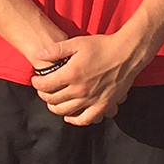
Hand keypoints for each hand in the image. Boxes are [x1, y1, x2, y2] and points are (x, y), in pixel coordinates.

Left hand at [30, 34, 145, 126]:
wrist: (127, 54)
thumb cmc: (102, 46)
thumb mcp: (77, 43)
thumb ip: (56, 50)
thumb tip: (39, 55)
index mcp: (71, 74)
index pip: (45, 85)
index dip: (36, 84)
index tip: (36, 80)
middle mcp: (80, 89)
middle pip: (53, 99)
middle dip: (44, 95)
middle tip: (43, 90)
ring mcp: (91, 99)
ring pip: (65, 111)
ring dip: (55, 107)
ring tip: (53, 101)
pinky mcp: (103, 105)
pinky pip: (85, 119)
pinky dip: (75, 120)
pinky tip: (70, 116)